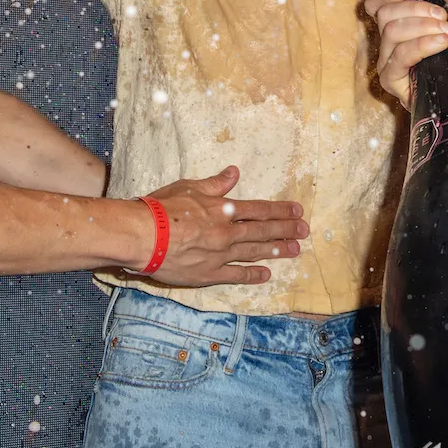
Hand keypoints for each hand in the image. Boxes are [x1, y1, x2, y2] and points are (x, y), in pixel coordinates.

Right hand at [140, 166, 307, 286]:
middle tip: (304, 231)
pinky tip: (267, 274)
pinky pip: (236, 275)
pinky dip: (252, 275)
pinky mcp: (208, 274)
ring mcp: (220, 255)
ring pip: (254, 252)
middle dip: (286, 230)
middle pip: (262, 231)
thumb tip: (235, 172)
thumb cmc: (161, 207)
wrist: (143, 236)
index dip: (280, 210)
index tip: (297, 211)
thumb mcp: (189, 187)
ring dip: (276, 250)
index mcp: (223, 209)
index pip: (259, 210)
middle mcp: (227, 232)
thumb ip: (215, 184)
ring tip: (295, 250)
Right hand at [364, 0, 447, 108]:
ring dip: (423, 26)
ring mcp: (389, 61)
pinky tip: (440, 44)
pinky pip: (399, 55)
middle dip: (417, 9)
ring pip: (391, 31)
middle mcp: (392, 41)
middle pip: (385, 12)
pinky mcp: (392, 80)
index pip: (378, 4)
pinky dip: (421, 45)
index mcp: (405, 23)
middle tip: (444, 18)